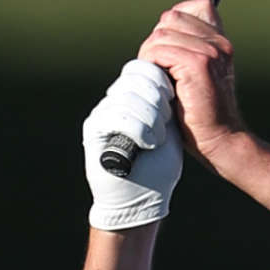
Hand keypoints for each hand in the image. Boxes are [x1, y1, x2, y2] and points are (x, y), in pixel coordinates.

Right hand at [82, 58, 182, 230]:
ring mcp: (101, 113)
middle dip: (158, 99)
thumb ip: (167, 104)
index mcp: (133, 98)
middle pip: (136, 76)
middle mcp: (114, 100)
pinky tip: (149, 144)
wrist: (140, 200)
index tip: (175, 105)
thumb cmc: (158, 169)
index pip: (144, 68)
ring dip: (151, 117)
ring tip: (158, 139)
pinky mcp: (93, 129)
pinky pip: (117, 114)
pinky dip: (139, 128)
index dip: (163, 82)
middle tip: (166, 124)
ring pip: (129, 94)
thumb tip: (176, 75)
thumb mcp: (168, 130)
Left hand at [141, 0, 246, 165]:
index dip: (173, 26)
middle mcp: (219, 42)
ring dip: (152, 57)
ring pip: (161, 34)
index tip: (171, 54)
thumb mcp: (195, 75)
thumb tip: (156, 36)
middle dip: (158, 42)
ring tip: (162, 81)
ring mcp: (210, 51)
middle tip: (162, 72)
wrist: (222, 140)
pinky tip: (162, 86)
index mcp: (221, 41)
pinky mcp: (198, 64)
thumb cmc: (202, 114)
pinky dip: (151, 67)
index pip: (193, 7)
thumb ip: (184, 50)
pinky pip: (158, 51)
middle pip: (170, 18)